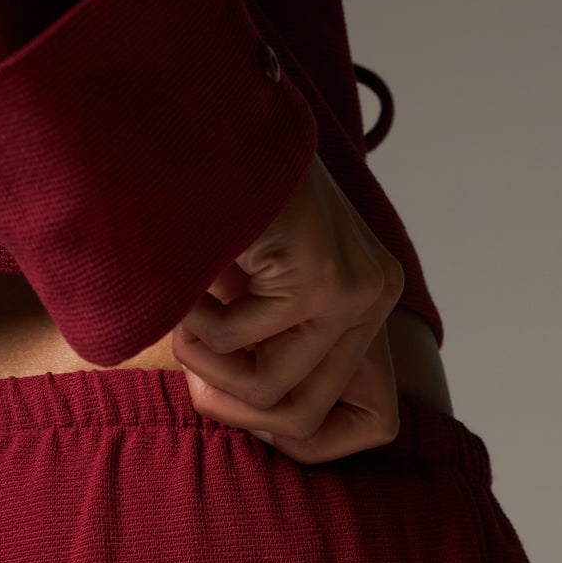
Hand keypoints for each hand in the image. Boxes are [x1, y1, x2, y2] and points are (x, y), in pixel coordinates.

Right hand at [171, 152, 404, 463]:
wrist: (202, 122)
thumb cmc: (214, 211)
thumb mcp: (252, 292)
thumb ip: (273, 348)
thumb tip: (270, 437)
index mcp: (369, 302)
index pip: (374, 424)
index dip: (306, 440)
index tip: (246, 410)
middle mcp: (375, 297)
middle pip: (305, 419)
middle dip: (227, 406)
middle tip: (188, 363)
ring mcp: (353, 287)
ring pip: (269, 393)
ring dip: (204, 363)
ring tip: (186, 312)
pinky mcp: (320, 275)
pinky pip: (238, 345)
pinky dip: (194, 322)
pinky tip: (189, 278)